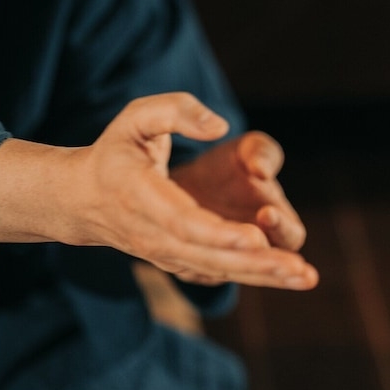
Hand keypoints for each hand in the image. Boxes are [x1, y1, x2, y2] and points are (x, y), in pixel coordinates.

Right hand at [0, 92, 318, 289]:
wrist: (84, 200)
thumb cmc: (117, 152)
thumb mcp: (135, 118)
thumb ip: (175, 111)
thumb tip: (219, 125)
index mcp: (140, 196)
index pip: (182, 221)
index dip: (219, 234)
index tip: (255, 238)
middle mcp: (153, 235)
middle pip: (209, 255)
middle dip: (256, 264)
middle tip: (298, 269)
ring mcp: (166, 254)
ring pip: (219, 270)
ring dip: (265, 276)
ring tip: (305, 278)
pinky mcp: (180, 262)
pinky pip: (220, 273)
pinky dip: (255, 277)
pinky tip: (290, 278)